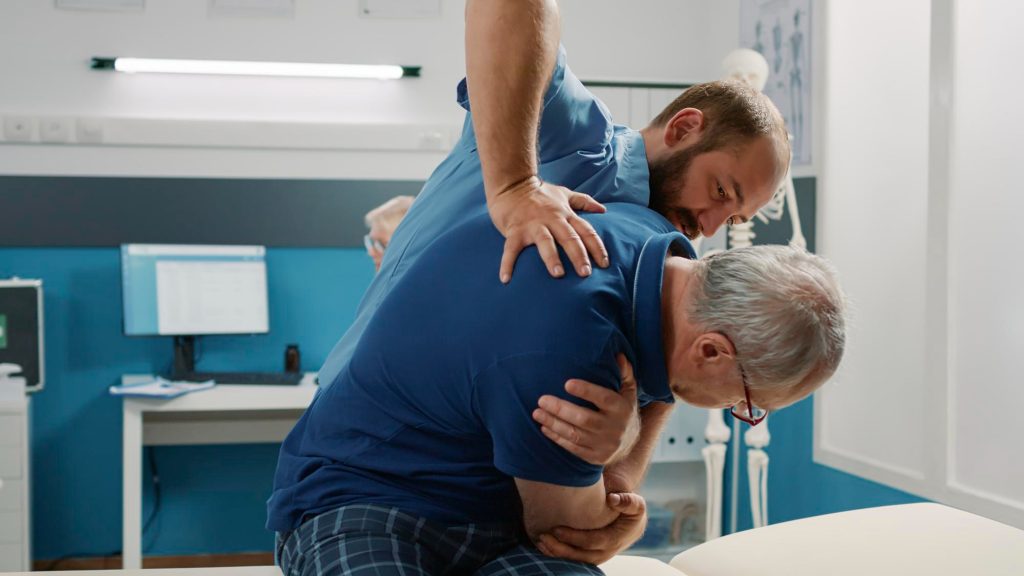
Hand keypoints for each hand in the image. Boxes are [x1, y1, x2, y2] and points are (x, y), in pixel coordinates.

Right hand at [488, 176, 608, 283]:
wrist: (511, 183)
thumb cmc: (539, 193)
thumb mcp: (564, 194)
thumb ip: (584, 201)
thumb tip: (603, 209)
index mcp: (565, 213)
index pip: (586, 231)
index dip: (597, 247)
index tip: (604, 264)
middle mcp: (552, 219)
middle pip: (569, 238)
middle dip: (579, 255)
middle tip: (586, 273)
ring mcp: (532, 225)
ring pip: (545, 242)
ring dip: (552, 258)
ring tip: (558, 274)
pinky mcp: (514, 230)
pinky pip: (511, 249)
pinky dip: (507, 263)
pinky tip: (506, 279)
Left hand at [532, 354, 638, 465]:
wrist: (630, 444)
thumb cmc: (623, 410)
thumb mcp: (628, 391)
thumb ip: (624, 373)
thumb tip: (618, 355)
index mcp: (621, 408)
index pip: (604, 398)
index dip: (586, 391)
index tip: (566, 383)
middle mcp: (614, 428)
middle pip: (584, 419)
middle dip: (561, 409)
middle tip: (542, 399)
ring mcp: (604, 445)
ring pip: (575, 435)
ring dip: (554, 423)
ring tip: (537, 413)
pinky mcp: (595, 457)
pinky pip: (573, 448)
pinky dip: (557, 438)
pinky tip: (544, 427)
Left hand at [535, 492, 646, 564]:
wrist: (630, 519)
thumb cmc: (630, 507)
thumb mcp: (636, 503)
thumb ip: (627, 500)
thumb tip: (612, 499)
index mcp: (616, 539)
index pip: (592, 541)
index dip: (574, 537)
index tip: (556, 529)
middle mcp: (607, 552)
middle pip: (581, 556)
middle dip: (561, 549)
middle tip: (543, 537)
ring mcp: (598, 555)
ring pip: (576, 561)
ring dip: (557, 554)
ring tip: (540, 543)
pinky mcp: (589, 555)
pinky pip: (573, 559)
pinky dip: (558, 554)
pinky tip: (544, 546)